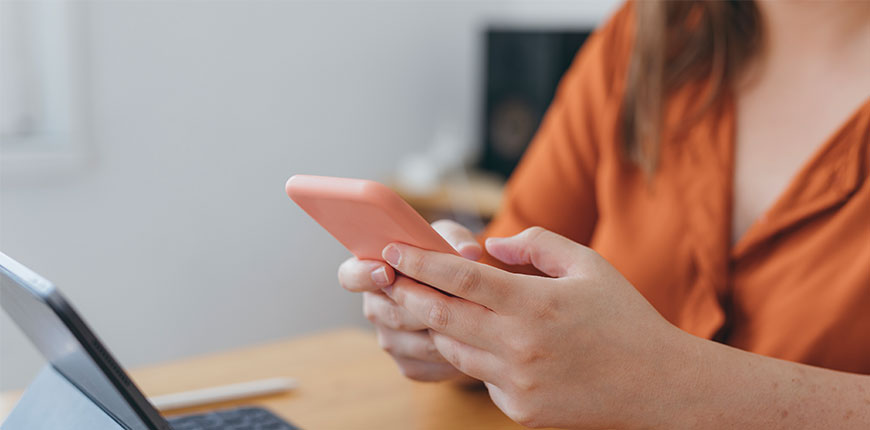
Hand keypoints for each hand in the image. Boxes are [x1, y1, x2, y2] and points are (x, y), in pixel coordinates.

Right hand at [337, 219, 482, 381]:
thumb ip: (455, 239)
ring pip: (416, 342)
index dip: (364, 275)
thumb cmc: (448, 258)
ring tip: (473, 315)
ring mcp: (390, 341)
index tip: (386, 271)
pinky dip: (453, 353)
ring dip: (445, 330)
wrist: (466, 298)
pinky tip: (471, 339)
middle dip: (425, 305)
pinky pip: (430, 364)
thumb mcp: (449, 239)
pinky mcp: (409, 365)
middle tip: (455, 295)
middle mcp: (375, 309)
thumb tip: (469, 252)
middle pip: (392, 313)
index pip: (350, 276)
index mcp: (371, 273)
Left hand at [380, 227, 697, 428]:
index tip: (391, 249)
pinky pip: (480, 377)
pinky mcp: (520, 410)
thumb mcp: (588, 264)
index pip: (460, 279)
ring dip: (435, 325)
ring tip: (426, 304)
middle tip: (388, 277)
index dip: (419, 262)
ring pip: (453, 349)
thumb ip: (536, 245)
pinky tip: (486, 342)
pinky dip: (473, 356)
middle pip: (441, 316)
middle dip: (407, 293)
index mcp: (535, 304)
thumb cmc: (623, 317)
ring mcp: (518, 383)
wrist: (659, 384)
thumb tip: (490, 247)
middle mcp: (520, 346)